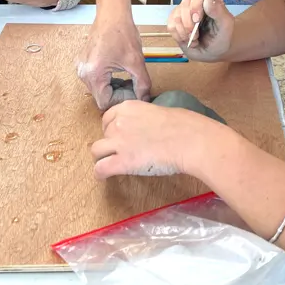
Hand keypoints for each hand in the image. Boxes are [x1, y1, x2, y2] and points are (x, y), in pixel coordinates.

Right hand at [77, 17, 151, 109]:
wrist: (112, 14)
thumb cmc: (122, 33)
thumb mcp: (136, 61)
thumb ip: (142, 83)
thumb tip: (145, 98)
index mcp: (93, 74)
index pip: (105, 103)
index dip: (122, 100)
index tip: (135, 92)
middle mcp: (83, 73)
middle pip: (101, 97)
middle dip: (119, 94)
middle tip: (134, 85)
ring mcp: (81, 68)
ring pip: (98, 89)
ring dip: (114, 87)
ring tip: (128, 78)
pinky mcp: (83, 62)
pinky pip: (95, 79)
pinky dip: (107, 80)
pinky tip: (119, 71)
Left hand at [91, 99, 217, 178]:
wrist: (187, 139)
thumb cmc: (181, 124)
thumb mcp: (158, 111)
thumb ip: (144, 117)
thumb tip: (145, 126)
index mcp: (128, 107)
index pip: (108, 117)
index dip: (112, 128)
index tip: (120, 136)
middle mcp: (118, 122)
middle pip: (103, 134)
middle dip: (110, 142)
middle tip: (123, 150)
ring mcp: (118, 142)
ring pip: (96, 151)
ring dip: (103, 156)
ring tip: (112, 163)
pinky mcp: (121, 162)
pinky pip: (100, 169)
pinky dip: (101, 173)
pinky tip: (105, 176)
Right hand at [167, 0, 234, 60]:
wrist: (215, 50)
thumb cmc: (223, 36)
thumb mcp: (226, 26)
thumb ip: (219, 12)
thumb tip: (207, 1)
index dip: (196, 4)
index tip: (197, 19)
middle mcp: (195, 1)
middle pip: (184, 4)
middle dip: (189, 24)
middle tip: (196, 35)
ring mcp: (184, 11)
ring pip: (176, 16)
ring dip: (184, 32)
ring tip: (195, 38)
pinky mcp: (175, 21)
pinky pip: (171, 26)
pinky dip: (179, 36)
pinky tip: (188, 39)